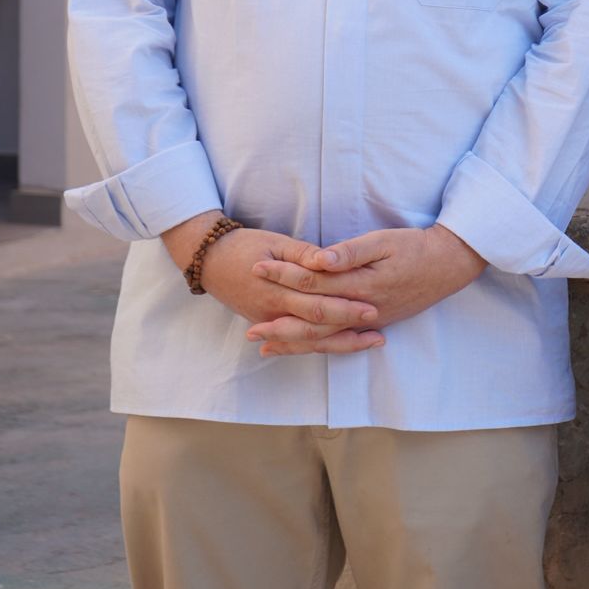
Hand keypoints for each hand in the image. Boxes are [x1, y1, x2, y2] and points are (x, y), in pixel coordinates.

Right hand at [159, 217, 383, 355]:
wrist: (210, 259)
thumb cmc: (246, 245)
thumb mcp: (277, 242)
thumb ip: (305, 255)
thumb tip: (330, 261)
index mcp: (277, 291)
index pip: (316, 307)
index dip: (345, 310)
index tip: (372, 310)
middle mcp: (272, 312)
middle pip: (315, 330)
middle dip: (348, 332)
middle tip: (379, 332)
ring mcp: (268, 322)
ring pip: (307, 341)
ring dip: (339, 344)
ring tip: (369, 342)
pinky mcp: (266, 323)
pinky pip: (296, 340)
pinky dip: (319, 345)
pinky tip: (342, 346)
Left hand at [246, 224, 485, 354]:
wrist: (449, 264)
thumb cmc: (416, 248)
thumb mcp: (384, 241)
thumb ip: (350, 252)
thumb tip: (317, 259)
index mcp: (360, 285)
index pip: (313, 282)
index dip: (283, 275)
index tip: (258, 268)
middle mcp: (362, 309)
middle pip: (313, 320)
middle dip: (280, 323)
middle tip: (249, 329)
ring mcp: (369, 321)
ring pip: (325, 338)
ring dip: (294, 342)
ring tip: (267, 346)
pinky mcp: (375, 324)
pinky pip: (341, 341)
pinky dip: (319, 346)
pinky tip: (304, 347)